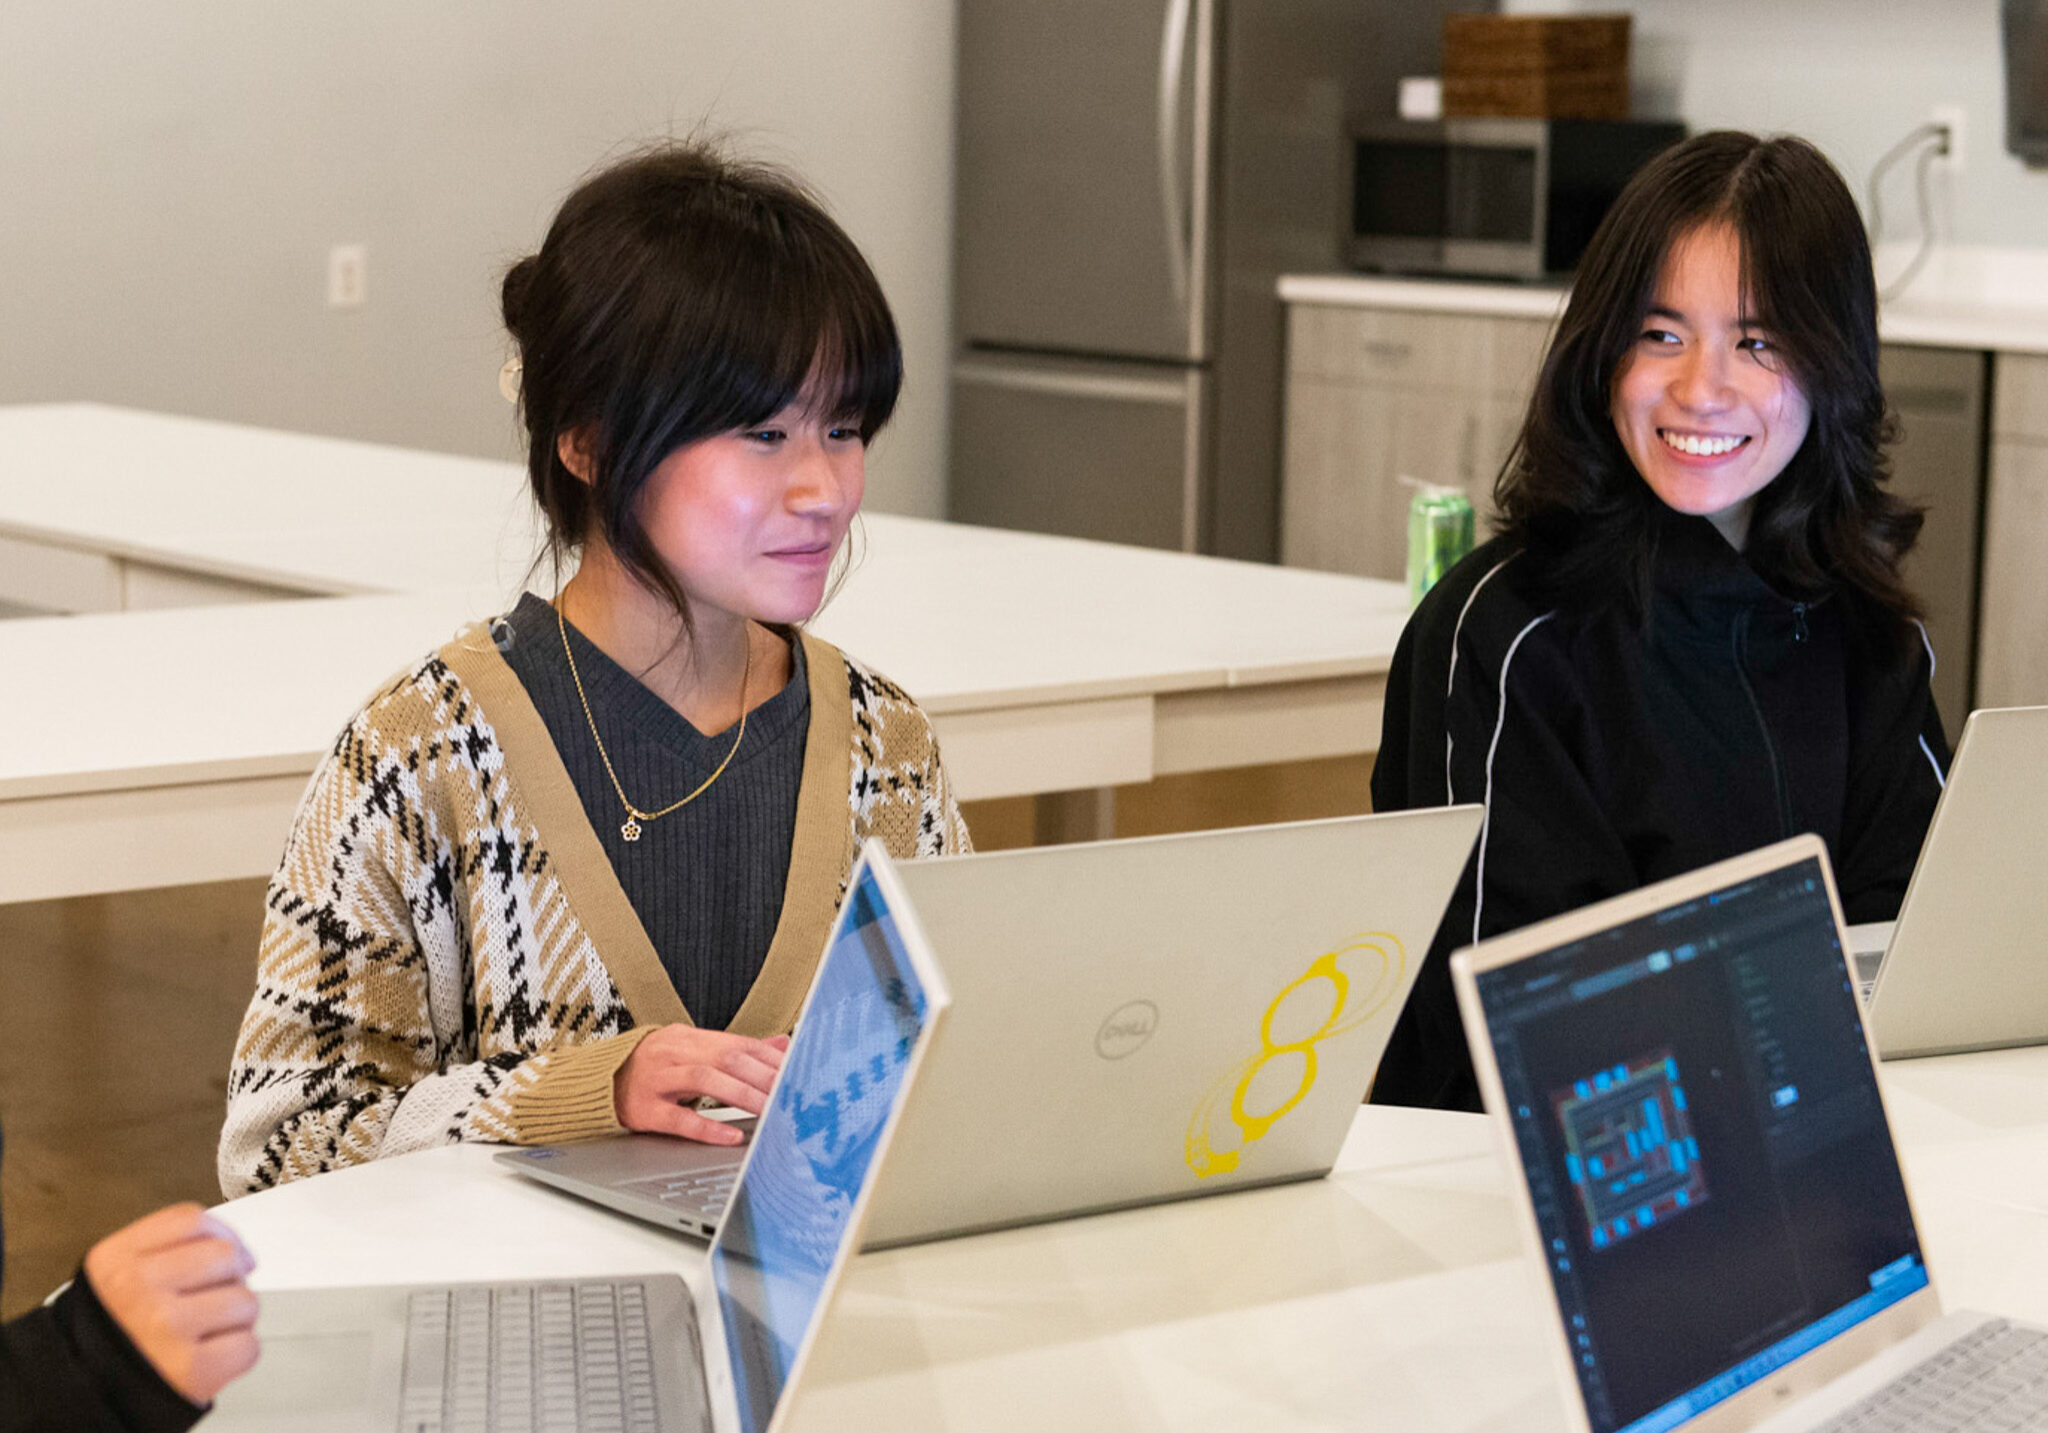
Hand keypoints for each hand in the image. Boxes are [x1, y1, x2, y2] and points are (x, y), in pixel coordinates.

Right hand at [82, 1203, 259, 1405]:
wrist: (83, 1396)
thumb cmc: (112, 1337)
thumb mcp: (116, 1277)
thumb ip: (167, 1250)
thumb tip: (240, 1251)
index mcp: (116, 1262)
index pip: (190, 1220)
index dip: (221, 1233)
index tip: (227, 1250)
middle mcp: (138, 1290)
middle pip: (224, 1254)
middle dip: (230, 1277)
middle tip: (211, 1300)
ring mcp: (165, 1327)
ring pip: (244, 1300)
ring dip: (236, 1319)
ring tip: (206, 1332)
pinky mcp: (190, 1368)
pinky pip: (247, 1346)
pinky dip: (237, 1354)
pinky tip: (209, 1357)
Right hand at [614, 1025, 788, 1142]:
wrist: (598, 1082)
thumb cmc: (652, 1068)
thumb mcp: (692, 1050)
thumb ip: (735, 1049)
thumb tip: (781, 1045)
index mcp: (687, 1038)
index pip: (737, 1043)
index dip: (768, 1058)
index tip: (795, 1071)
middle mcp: (672, 1053)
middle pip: (725, 1058)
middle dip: (761, 1075)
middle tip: (789, 1092)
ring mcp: (656, 1080)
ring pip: (704, 1080)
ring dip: (742, 1094)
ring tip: (768, 1109)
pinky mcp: (644, 1110)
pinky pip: (678, 1119)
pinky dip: (707, 1127)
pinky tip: (730, 1135)